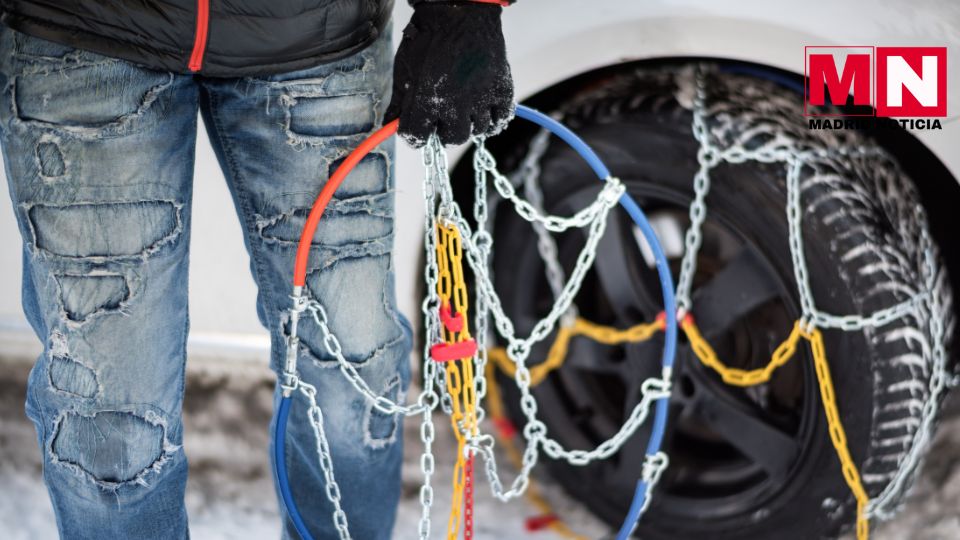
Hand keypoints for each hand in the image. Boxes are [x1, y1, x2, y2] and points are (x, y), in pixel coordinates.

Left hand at [385, 2, 514, 147]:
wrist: (459, 13)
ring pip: (478, 131)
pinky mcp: (501, 89)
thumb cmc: (428, 40)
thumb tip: (389, 126)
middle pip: (452, 139)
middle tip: (443, 120)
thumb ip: (398, 101)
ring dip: (469, 125)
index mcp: (426, 99)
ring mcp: (481, 97)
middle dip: (445, 132)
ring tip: (464, 111)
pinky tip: (483, 111)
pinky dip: (494, 120)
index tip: (419, 129)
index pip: (417, 137)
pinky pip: (501, 119)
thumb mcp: (404, 69)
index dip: (415, 136)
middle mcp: (455, 103)